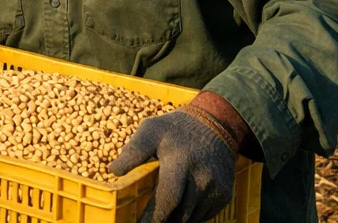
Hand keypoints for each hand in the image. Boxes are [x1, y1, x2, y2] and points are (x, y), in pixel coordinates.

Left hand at [109, 109, 236, 222]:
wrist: (215, 124)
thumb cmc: (176, 128)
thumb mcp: (151, 130)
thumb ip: (133, 151)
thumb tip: (114, 170)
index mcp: (180, 162)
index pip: (167, 198)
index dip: (153, 217)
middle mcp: (201, 178)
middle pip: (180, 213)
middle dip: (162, 221)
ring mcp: (215, 188)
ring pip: (192, 217)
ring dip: (175, 220)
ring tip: (160, 218)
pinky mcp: (224, 194)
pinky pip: (205, 215)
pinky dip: (190, 217)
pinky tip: (177, 212)